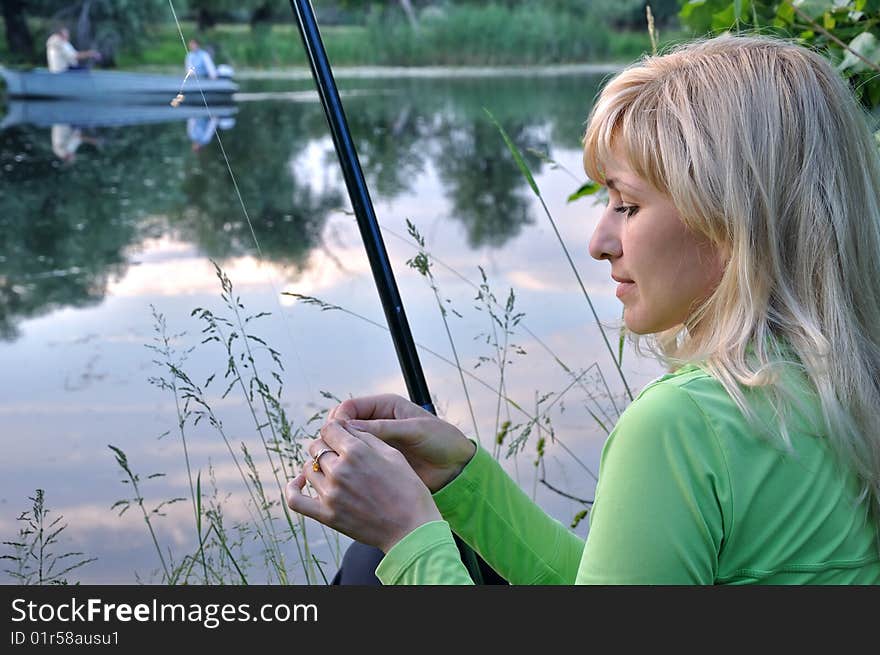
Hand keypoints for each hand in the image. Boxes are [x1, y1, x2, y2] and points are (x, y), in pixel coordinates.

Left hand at [285, 420, 440, 552]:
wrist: (411, 529)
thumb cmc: (408, 490)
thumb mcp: (393, 455)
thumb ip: (367, 438)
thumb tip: (347, 428)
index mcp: (357, 452)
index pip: (329, 428)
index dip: (335, 429)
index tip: (342, 435)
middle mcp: (339, 471)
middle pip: (317, 447)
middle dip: (327, 446)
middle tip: (340, 455)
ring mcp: (330, 494)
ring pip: (309, 469)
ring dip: (318, 467)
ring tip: (333, 472)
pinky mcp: (326, 515)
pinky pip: (295, 499)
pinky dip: (293, 488)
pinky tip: (301, 482)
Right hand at [329, 394, 476, 492]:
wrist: (457, 466)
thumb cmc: (442, 441)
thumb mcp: (414, 430)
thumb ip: (383, 428)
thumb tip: (348, 427)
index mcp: (385, 407)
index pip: (350, 407)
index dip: (339, 418)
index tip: (334, 433)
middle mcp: (377, 423)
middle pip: (343, 426)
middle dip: (334, 436)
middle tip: (330, 450)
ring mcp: (376, 443)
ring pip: (346, 445)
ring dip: (338, 452)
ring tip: (334, 463)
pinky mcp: (378, 462)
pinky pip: (356, 461)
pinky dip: (347, 466)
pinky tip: (344, 474)